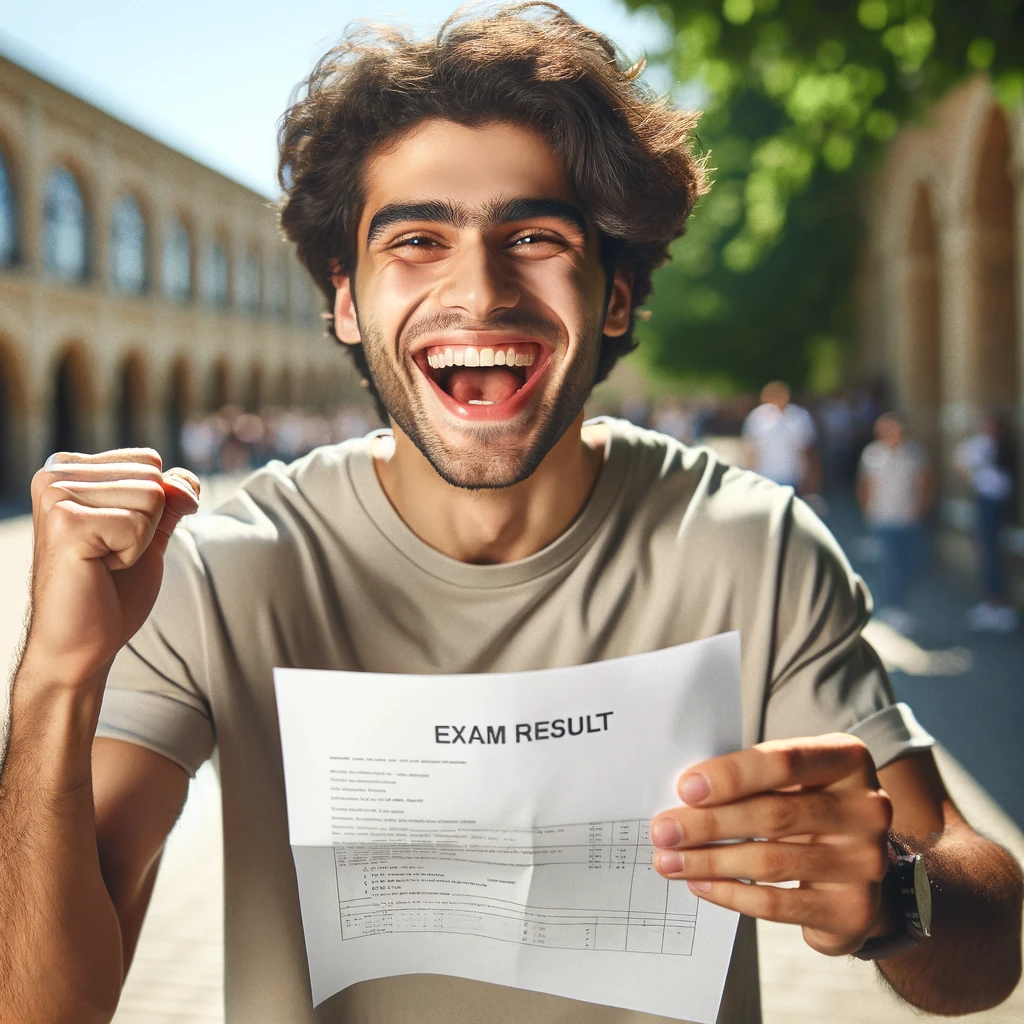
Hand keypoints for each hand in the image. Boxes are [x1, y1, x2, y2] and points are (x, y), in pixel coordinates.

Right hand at [23, 448, 199, 687]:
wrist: (80, 643)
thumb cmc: (112, 590)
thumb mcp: (149, 534)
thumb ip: (170, 500)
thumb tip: (187, 481)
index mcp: (70, 469)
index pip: (149, 461)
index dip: (150, 508)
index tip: (113, 538)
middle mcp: (56, 475)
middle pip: (152, 478)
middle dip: (147, 524)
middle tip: (107, 555)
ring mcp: (57, 496)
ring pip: (151, 497)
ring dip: (139, 540)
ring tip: (102, 561)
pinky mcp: (66, 524)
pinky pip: (138, 525)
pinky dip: (131, 554)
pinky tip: (98, 568)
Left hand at [650, 734, 893, 955]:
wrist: (860, 868)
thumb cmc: (806, 806)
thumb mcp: (792, 779)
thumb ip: (751, 779)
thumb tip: (681, 797)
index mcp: (846, 759)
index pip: (784, 761)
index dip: (732, 774)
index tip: (685, 788)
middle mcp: (866, 807)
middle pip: (773, 814)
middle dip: (708, 824)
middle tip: (662, 831)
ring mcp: (865, 862)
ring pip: (770, 862)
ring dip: (709, 862)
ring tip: (669, 861)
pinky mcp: (854, 910)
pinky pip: (778, 904)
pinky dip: (731, 895)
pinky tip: (700, 885)